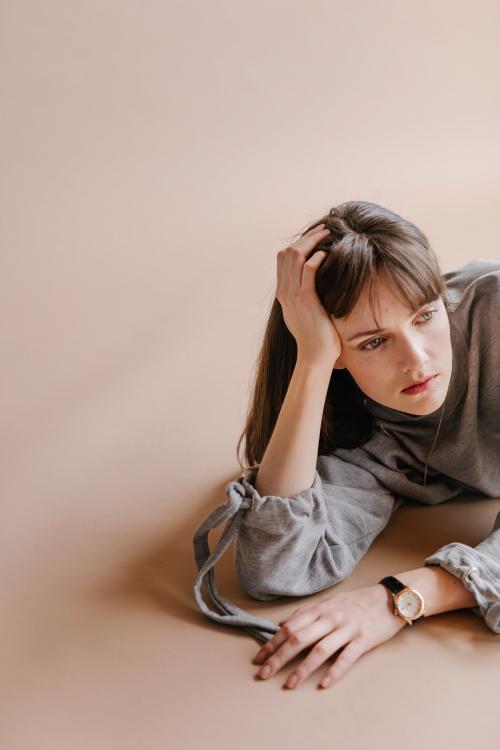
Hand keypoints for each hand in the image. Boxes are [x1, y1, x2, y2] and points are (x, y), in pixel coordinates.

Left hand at [252, 584, 406, 689]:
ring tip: (288, 684)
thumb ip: (306, 613)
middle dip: (279, 657)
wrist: (391, 598)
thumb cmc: (357, 602)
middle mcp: (331, 617)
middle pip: (299, 638)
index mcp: (320, 609)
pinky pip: (347, 657)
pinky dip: (334, 671)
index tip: (259, 658)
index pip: (290, 626)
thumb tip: (282, 624)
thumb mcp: (330, 602)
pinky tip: (324, 683)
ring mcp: (347, 628)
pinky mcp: (364, 639)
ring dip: (302, 668)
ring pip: (320, 649)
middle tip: (263, 674)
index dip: (272, 643)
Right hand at [276, 222, 341, 368]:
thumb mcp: (304, 315)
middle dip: (306, 237)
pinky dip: (316, 257)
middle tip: (323, 229)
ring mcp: (293, 295)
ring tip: (327, 234)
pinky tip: (327, 254)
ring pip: (296, 256)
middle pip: (288, 252)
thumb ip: (304, 299)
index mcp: (283, 293)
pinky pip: (308, 270)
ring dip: (312, 241)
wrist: (315, 356)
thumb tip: (313, 289)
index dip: (298, 242)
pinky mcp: (306, 299)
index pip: (283, 258)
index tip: (314, 237)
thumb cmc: (316, 338)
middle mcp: (285, 291)